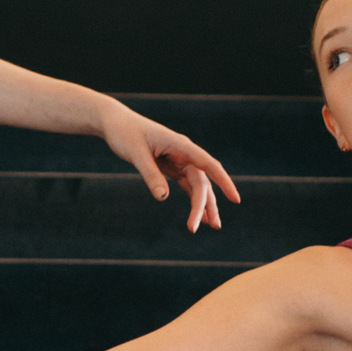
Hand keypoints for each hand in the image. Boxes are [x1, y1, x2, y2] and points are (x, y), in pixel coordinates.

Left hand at [95, 103, 239, 233]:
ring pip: (198, 186)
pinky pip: (188, 186)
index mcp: (180, 145)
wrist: (116, 124)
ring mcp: (180, 161)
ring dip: (205, 205)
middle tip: (208, 227)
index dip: (224, 182)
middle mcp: (184, 153)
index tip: (235, 199)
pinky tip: (199, 217)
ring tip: (213, 226)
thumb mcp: (136, 154)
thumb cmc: (126, 134)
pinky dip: (194, 201)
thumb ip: (151, 175)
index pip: (208, 164)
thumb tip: (163, 198)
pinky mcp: (172, 167)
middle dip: (206, 204)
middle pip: (202, 181)